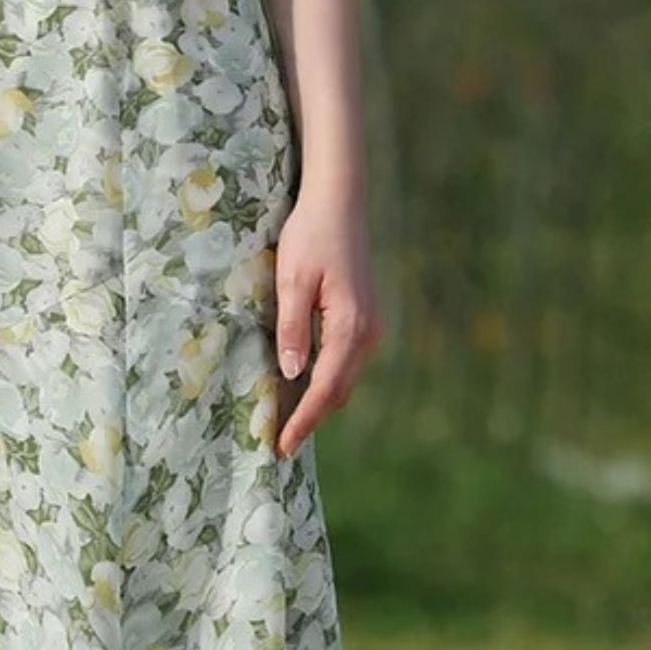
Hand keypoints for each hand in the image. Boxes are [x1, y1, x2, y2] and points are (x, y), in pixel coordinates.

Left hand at [271, 187, 382, 457]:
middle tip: (280, 446)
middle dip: (310, 420)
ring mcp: (370, 328)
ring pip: (343, 381)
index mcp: (350, 326)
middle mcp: (367, 333)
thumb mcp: (291, 280)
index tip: (282, 446)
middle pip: (338, 392)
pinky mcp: (364, 321)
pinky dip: (325, 384)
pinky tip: (302, 392)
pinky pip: (344, 365)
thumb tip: (291, 375)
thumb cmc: (310, 236)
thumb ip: (292, 328)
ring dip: (318, 404)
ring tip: (288, 426)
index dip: (303, 420)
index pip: (324, 388)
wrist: (338, 203)